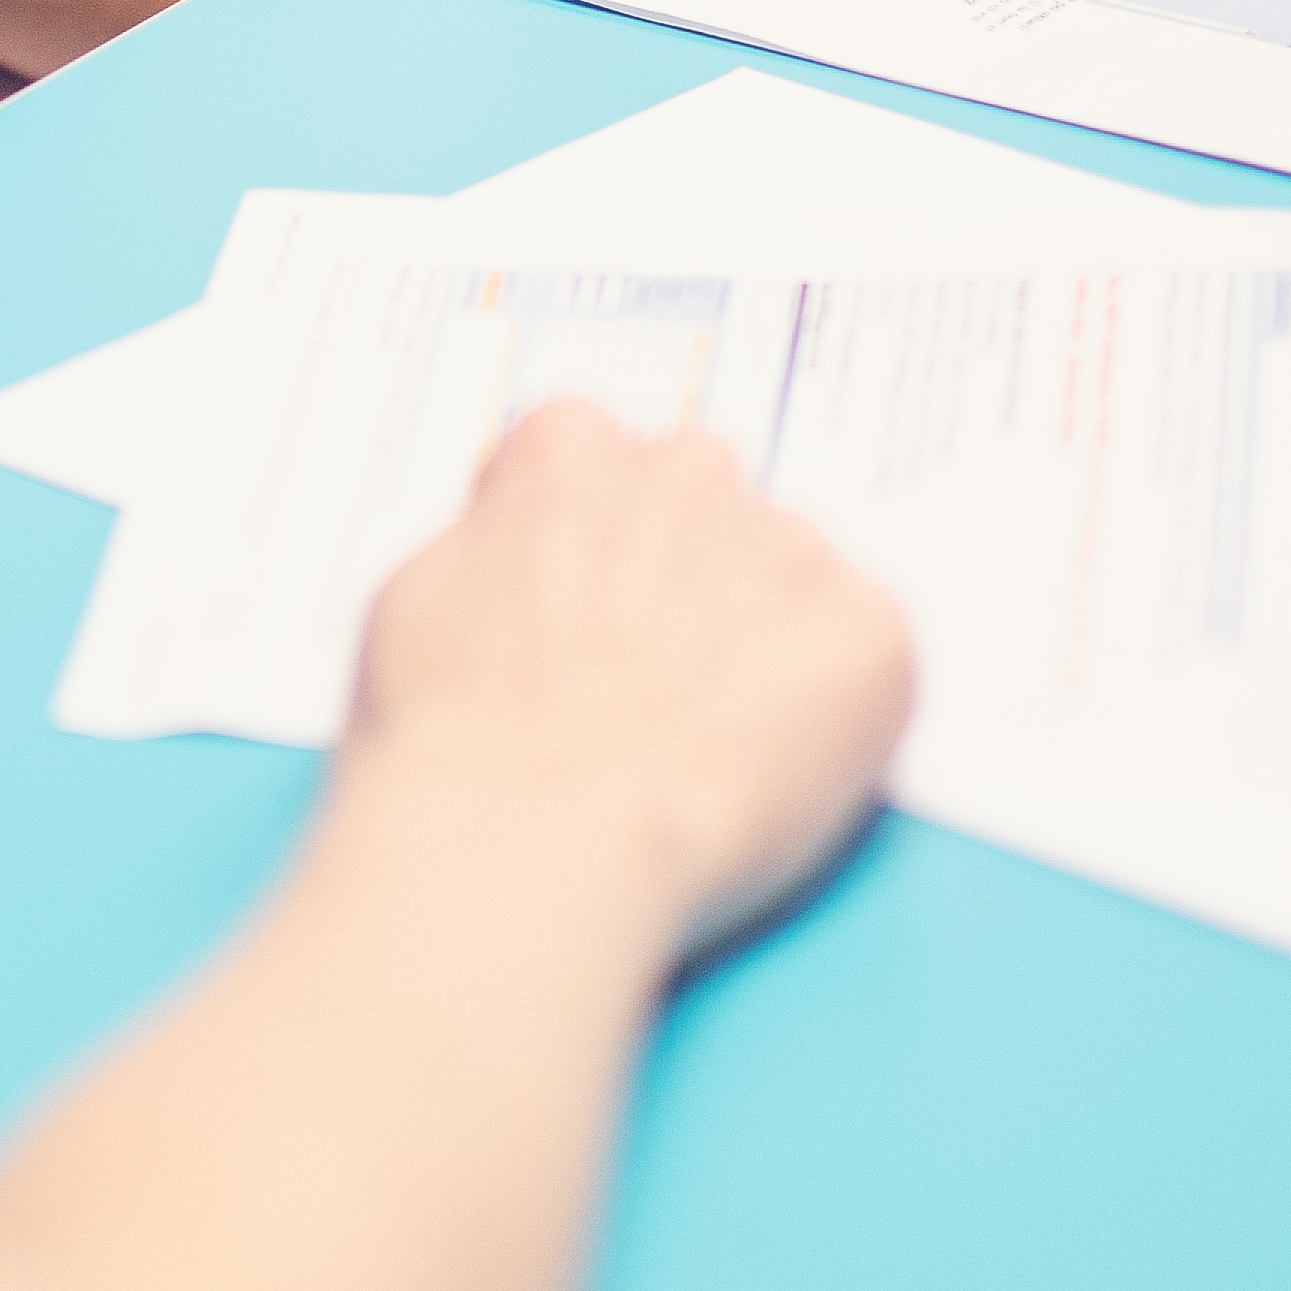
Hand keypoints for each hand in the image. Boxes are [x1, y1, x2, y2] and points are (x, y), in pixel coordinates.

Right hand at [345, 408, 911, 972]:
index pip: (604, 466)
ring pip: (796, 586)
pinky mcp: (870, 635)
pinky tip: (764, 776)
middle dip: (692, 589)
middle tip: (651, 696)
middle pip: (711, 514)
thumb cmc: (450, 742)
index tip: (591, 621)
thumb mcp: (419, 598)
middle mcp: (691, 470)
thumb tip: (526, 562)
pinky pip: (868, 664)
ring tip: (704, 754)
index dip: (597, 553)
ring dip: (767, 651)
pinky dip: (839, 719)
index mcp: (573, 448)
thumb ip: (495, 545)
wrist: (524, 842)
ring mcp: (789, 546)